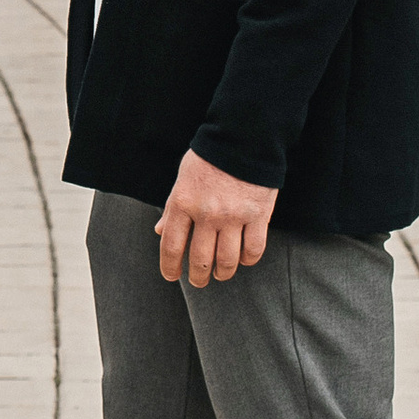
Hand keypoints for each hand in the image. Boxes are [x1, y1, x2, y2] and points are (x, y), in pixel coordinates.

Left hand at [156, 148, 277, 286]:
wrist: (243, 137)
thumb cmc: (209, 158)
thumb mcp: (182, 179)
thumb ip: (172, 207)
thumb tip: (160, 231)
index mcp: (182, 202)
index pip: (171, 246)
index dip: (169, 267)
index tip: (171, 276)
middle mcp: (206, 213)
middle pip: (200, 260)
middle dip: (197, 277)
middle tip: (198, 281)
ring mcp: (233, 216)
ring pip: (227, 261)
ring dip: (222, 273)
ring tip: (220, 274)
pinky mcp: (258, 215)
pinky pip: (253, 250)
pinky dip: (247, 260)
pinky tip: (243, 259)